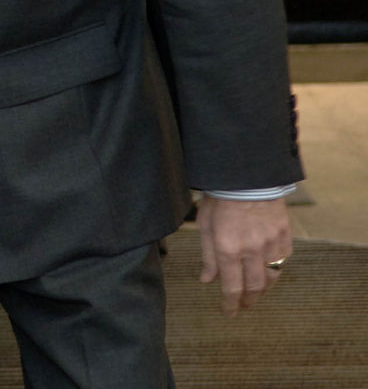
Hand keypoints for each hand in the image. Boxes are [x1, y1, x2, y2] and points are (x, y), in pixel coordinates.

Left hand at [196, 195, 291, 315]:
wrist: (246, 176)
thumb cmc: (219, 198)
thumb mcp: (204, 224)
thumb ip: (207, 255)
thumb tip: (206, 280)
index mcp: (228, 248)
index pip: (231, 287)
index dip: (230, 304)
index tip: (229, 313)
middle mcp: (251, 250)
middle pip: (253, 287)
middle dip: (248, 301)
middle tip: (243, 307)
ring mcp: (270, 244)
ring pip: (271, 278)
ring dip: (263, 289)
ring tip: (255, 294)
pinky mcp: (284, 236)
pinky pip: (283, 261)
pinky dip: (275, 271)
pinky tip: (269, 272)